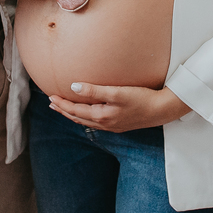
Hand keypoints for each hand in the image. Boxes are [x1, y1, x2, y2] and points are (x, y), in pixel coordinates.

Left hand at [48, 83, 191, 132]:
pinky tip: (87, 113)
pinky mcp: (119, 124)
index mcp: (101, 116)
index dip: (62, 104)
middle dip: (64, 111)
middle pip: (78, 118)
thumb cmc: (141, 99)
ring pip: (86, 121)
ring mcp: (112, 126)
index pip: (75, 111)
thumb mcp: (117, 92)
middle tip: (52, 103)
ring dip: (73, 114)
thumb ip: (94, 90)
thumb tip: (73, 87)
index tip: (50, 97)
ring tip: (64, 108)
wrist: (161, 110)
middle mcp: (105, 124)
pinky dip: (85, 117)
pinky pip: (95, 122)